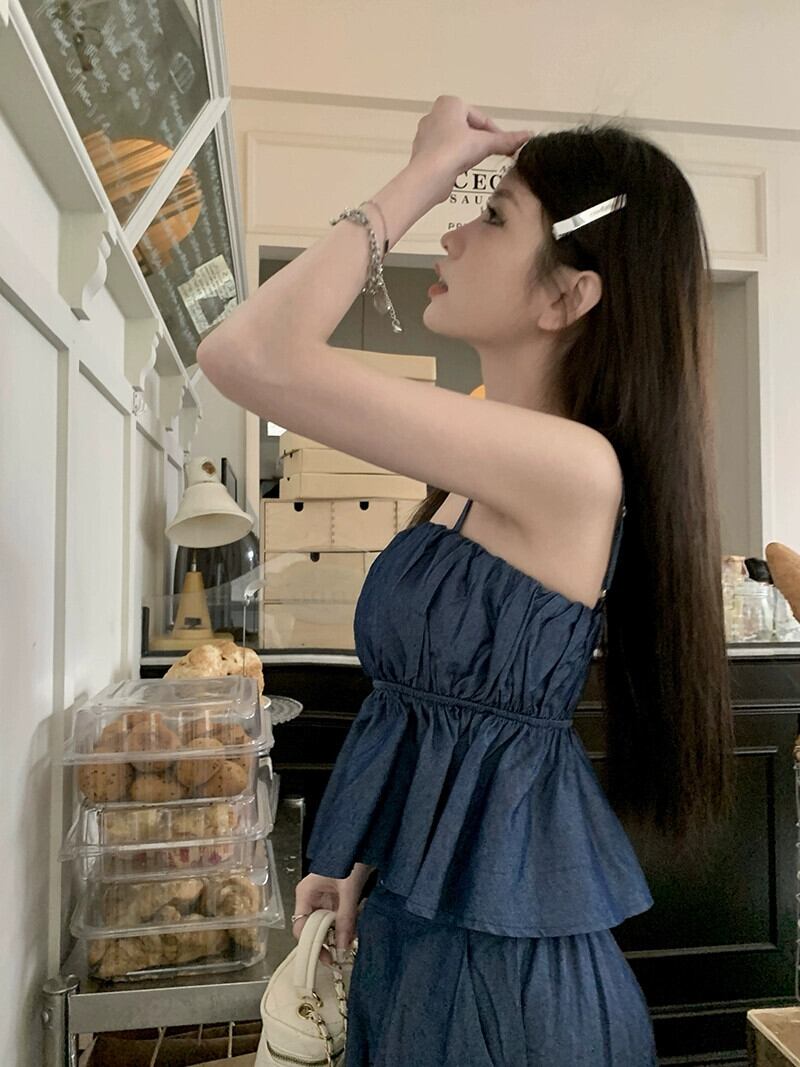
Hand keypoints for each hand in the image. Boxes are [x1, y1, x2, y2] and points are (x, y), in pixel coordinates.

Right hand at [292, 864, 372, 963]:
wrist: (365, 844)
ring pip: (327, 926)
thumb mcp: (348, 891)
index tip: (327, 957)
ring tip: (352, 941)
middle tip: (341, 955)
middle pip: (313, 929)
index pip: (301, 926)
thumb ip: (346, 918)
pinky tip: (356, 929)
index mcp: (306, 893)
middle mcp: (311, 899)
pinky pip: (338, 919)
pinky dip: (347, 925)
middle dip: (328, 941)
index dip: (312, 944)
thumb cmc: (350, 859)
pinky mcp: (336, 900)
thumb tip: (342, 947)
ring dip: (340, 934)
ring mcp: (324, 900)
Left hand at [409, 95, 530, 204]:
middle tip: (492, 154)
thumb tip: (529, 135)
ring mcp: (427, 134)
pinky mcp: (424, 152)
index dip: (496, 133)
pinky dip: (456, 160)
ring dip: (469, 151)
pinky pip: (446, 153)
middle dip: (481, 141)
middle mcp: (435, 114)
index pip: (481, 119)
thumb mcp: (484, 144)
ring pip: (457, 141)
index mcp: (449, 103)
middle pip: (468, 129)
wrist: (428, 176)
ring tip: (474, 162)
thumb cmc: (453, 151)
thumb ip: (506, 140)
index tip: (506, 146)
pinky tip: (460, 170)